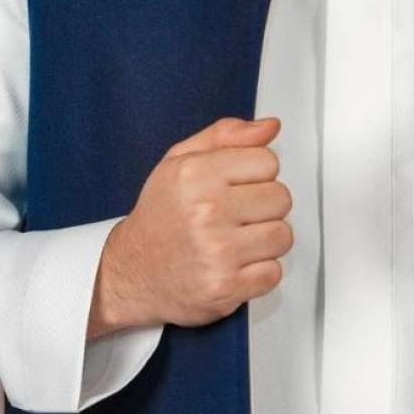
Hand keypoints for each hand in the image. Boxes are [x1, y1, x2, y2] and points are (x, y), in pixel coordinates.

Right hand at [87, 116, 293, 338]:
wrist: (131, 273)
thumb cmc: (159, 217)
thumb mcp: (180, 162)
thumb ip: (225, 137)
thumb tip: (270, 127)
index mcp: (195, 174)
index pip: (268, 162)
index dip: (255, 175)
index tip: (236, 186)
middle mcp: (206, 211)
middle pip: (281, 198)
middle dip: (262, 207)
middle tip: (235, 216)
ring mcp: (217, 252)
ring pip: (282, 236)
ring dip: (264, 240)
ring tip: (236, 241)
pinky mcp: (226, 287)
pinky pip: (273, 272)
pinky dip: (259, 272)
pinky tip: (234, 265)